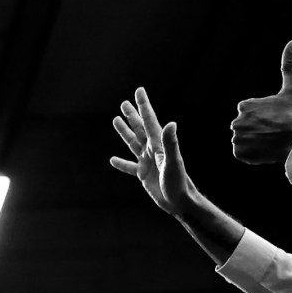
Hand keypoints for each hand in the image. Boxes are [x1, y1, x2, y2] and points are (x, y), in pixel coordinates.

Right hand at [110, 87, 199, 217]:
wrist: (179, 201)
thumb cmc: (179, 181)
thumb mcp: (173, 161)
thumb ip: (171, 142)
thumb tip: (170, 123)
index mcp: (158, 144)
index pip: (149, 121)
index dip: (143, 105)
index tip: (139, 91)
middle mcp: (152, 150)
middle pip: (139, 128)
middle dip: (132, 115)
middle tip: (124, 103)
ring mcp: (147, 161)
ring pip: (133, 143)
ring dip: (125, 132)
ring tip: (116, 120)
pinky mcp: (143, 174)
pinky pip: (129, 166)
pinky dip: (121, 163)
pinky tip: (112, 160)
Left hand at [230, 39, 291, 164]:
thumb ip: (290, 65)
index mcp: (245, 106)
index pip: (252, 113)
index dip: (267, 117)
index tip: (278, 119)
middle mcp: (236, 121)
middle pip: (248, 127)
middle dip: (260, 130)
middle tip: (277, 132)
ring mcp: (237, 138)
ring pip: (246, 141)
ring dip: (257, 142)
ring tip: (273, 141)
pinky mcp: (239, 153)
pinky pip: (244, 155)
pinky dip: (253, 155)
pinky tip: (266, 151)